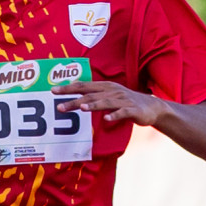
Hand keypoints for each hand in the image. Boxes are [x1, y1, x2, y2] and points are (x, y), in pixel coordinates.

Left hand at [52, 80, 166, 125]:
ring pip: (105, 102)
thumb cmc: (126, 102)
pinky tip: (106, 119)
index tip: (52, 90)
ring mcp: (122, 100)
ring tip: (81, 108)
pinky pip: (122, 112)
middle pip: (90, 95)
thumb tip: (75, 100)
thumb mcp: (109, 97)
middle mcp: (112, 91)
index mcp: (104, 87)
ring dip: (93, 105)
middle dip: (74, 100)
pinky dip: (114, 115)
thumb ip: (94, 98)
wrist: (152, 107)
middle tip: (59, 106)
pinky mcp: (132, 110)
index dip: (68, 88)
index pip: (83, 86)